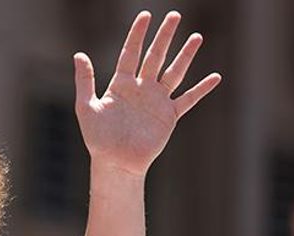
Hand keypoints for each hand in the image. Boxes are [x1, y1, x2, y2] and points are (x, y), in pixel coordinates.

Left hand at [74, 11, 220, 176]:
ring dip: (185, 56)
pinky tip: (215, 77)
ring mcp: (156, 101)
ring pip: (174, 72)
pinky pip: (188, 100)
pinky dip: (202, 89)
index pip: (131, 53)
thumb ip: (85, 81)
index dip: (137, 34)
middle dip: (165, 36)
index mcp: (121, 85)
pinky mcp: (168, 117)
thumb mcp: (86, 108)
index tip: (145, 15)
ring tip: (196, 37)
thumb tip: (78, 55)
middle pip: (155, 56)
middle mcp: (141, 89)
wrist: (115, 163)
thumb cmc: (98, 139)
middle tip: (174, 15)